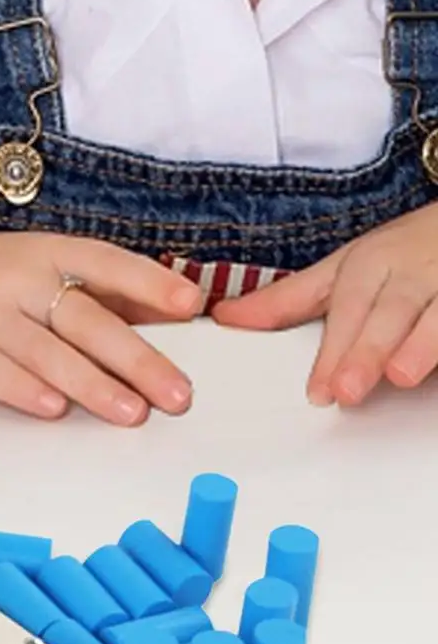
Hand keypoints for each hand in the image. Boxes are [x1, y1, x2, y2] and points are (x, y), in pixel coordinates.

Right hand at [0, 228, 202, 425]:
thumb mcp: (27, 266)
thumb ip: (89, 290)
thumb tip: (161, 314)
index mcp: (43, 252)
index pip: (106, 264)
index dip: (149, 284)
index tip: (190, 306)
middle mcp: (16, 279)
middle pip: (86, 320)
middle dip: (137, 359)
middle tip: (177, 394)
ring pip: (47, 352)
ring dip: (93, 385)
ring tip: (132, 414)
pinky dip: (25, 391)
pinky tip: (55, 410)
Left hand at [211, 204, 437, 405]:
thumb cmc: (402, 252)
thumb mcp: (344, 269)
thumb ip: (289, 300)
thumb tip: (226, 317)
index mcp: (374, 263)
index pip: (350, 307)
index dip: (334, 349)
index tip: (319, 390)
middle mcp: (414, 271)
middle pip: (391, 311)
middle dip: (368, 350)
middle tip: (348, 391)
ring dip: (423, 344)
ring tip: (401, 377)